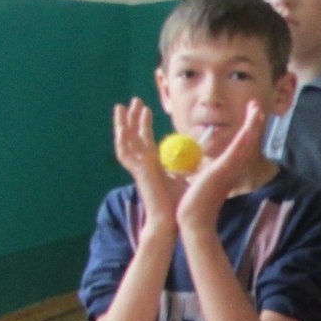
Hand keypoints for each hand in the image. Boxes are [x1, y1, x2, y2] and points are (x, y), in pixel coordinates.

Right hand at [113, 98, 183, 228]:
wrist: (173, 219)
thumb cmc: (179, 203)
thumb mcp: (185, 176)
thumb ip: (187, 164)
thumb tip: (200, 152)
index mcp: (153, 165)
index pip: (145, 140)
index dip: (144, 124)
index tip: (147, 109)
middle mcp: (143, 165)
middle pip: (133, 137)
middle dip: (132, 118)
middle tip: (133, 101)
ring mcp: (138, 169)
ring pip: (125, 142)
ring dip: (123, 124)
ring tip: (121, 106)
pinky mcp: (139, 173)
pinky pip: (126, 155)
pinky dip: (123, 140)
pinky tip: (122, 128)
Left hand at [177, 101, 266, 233]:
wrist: (193, 218)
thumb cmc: (194, 202)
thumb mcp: (198, 180)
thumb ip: (197, 170)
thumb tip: (190, 166)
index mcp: (226, 168)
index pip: (240, 145)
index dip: (247, 129)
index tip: (249, 115)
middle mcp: (232, 167)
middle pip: (248, 141)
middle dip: (254, 123)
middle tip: (257, 106)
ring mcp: (230, 168)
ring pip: (246, 142)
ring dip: (253, 124)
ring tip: (257, 109)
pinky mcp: (225, 169)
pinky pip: (237, 149)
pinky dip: (245, 137)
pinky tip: (250, 127)